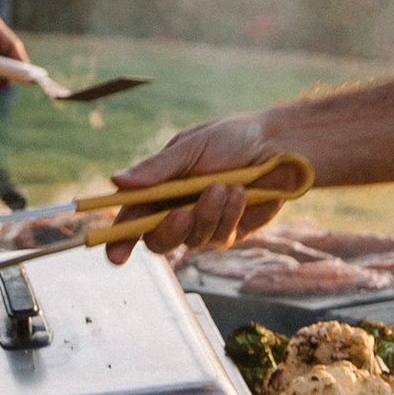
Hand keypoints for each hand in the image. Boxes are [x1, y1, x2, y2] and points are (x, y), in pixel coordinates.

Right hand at [104, 108, 307, 264]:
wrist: (278, 146)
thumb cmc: (231, 139)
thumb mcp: (190, 148)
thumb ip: (156, 170)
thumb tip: (116, 182)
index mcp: (160, 189)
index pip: (133, 218)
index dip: (120, 239)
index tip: (115, 255)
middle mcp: (178, 210)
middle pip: (158, 241)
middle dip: (168, 232)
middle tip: (181, 215)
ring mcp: (205, 224)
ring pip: (192, 240)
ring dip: (207, 214)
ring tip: (223, 186)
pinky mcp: (231, 232)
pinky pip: (220, 238)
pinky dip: (229, 215)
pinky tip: (240, 193)